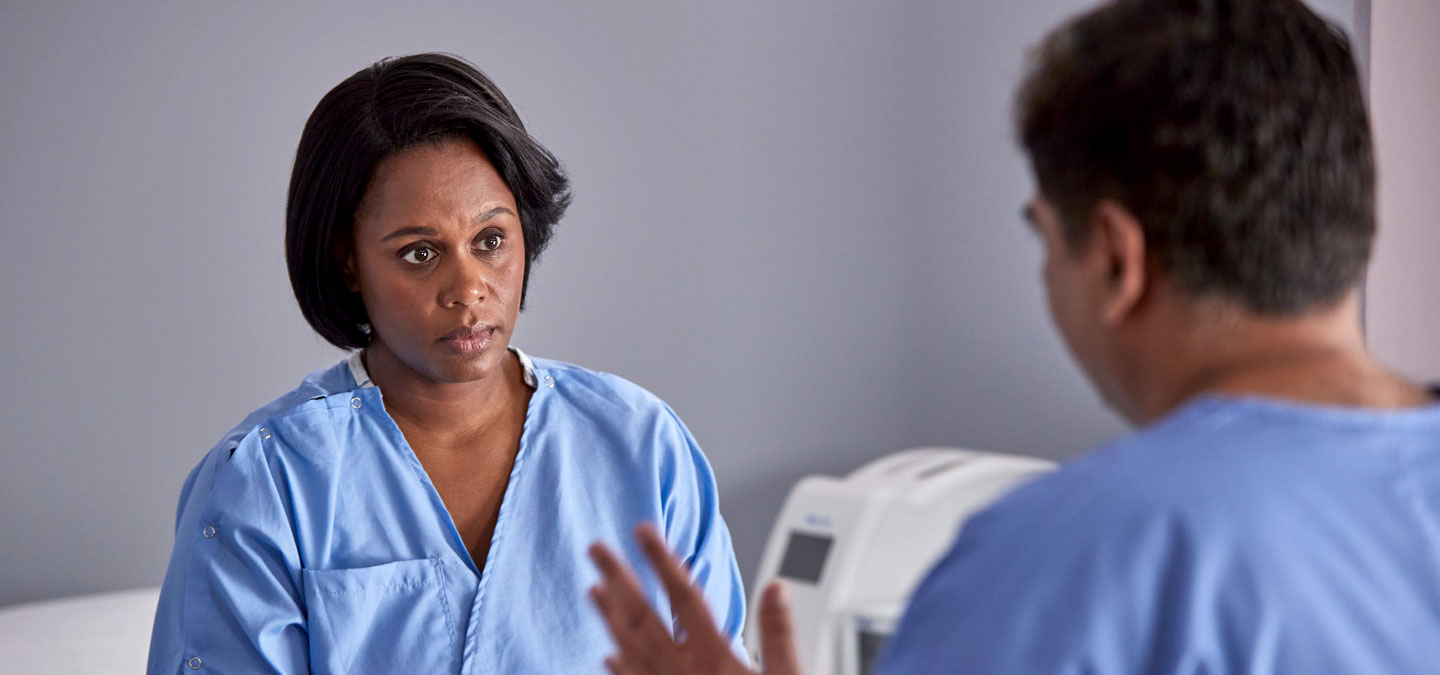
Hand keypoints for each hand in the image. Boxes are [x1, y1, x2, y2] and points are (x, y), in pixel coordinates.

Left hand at [588, 523, 801, 674]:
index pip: (682, 597)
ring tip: (593, 589)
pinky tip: (606, 654)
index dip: (661, 561)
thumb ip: (779, 635)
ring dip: (609, 616)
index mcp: (711, 659)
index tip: (641, 531)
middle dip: (618, 579)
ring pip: (628, 648)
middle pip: (641, 617)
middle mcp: (679, 674)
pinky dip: (616, 666)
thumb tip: (777, 588)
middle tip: (595, 548)